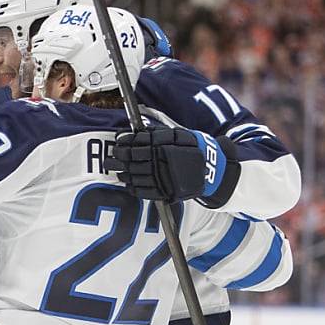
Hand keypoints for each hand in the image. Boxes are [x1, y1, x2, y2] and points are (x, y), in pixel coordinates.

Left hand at [104, 126, 238, 205]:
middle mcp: (163, 161)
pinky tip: (128, 183)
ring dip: (123, 173)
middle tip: (111, 157)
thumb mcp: (178, 135)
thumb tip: (132, 132)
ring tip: (117, 170)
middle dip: (119, 158)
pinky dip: (132, 187)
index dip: (124, 143)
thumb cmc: (192, 148)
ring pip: (136, 175)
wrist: (212, 169)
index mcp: (166, 146)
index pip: (137, 144)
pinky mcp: (165, 192)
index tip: (118, 143)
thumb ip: (155, 133)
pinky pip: (143, 191)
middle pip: (133, 159)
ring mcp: (164, 178)